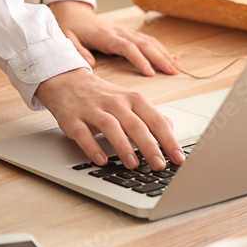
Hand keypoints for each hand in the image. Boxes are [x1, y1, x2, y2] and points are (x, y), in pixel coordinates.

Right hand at [35, 68, 184, 169]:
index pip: (156, 121)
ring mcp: (94, 110)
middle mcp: (116, 103)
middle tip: (160, 165)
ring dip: (124, 147)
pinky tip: (101, 160)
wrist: (68, 82)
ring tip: (134, 165)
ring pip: (111, 127)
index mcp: (134, 100)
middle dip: (150, 147)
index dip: (169, 140)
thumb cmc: (105, 97)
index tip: (179, 158)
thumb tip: (171, 131)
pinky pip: (83, 133)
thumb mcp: (131, 102)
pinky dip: (92, 147)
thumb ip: (150, 117)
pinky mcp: (73, 119)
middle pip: (136, 125)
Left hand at [49, 0, 177, 75]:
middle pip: (144, 44)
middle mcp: (119, 32)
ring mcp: (125, 31)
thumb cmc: (70, 28)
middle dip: (160, 58)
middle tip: (172, 72)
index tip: (150, 73)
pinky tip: (171, 58)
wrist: (74, 13)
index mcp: (105, 35)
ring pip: (149, 41)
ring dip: (164, 54)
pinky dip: (161, 49)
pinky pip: (148, 40)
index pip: (127, 47)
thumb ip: (78, 51)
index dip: (139, 60)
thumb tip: (90, 64)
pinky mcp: (128, 33)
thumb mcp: (67, 39)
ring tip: (176, 67)